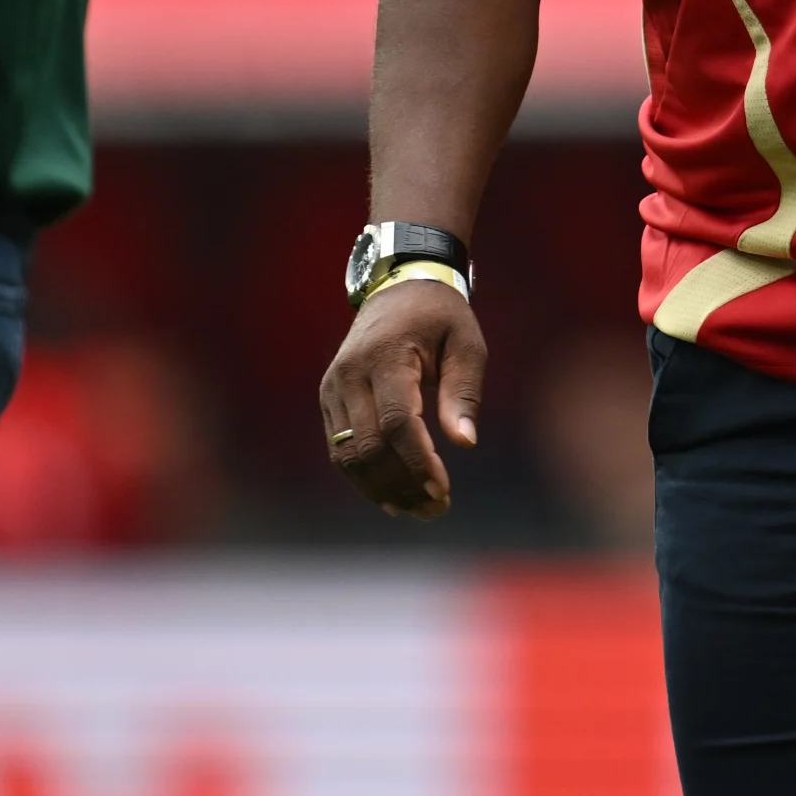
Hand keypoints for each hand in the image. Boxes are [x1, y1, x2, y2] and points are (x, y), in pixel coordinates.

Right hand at [318, 278, 484, 520]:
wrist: (399, 286)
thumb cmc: (442, 316)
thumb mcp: (467, 344)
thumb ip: (465, 393)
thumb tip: (465, 443)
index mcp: (386, 357)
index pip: (397, 423)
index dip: (418, 462)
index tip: (443, 490)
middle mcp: (350, 374)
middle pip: (369, 447)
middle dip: (402, 484)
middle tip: (437, 508)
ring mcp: (333, 387)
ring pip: (348, 455)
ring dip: (381, 489)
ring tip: (417, 509)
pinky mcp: (329, 398)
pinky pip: (340, 448)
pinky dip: (363, 477)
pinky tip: (392, 495)